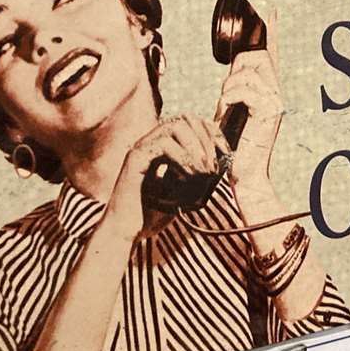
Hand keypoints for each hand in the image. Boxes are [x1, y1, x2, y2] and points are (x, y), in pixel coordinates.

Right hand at [105, 116, 221, 240]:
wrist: (124, 233)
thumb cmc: (152, 214)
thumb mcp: (185, 192)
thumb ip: (201, 176)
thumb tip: (225, 166)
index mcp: (163, 146)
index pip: (193, 123)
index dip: (213, 133)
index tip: (226, 154)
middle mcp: (151, 141)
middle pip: (186, 117)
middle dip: (207, 138)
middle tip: (213, 167)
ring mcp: (142, 147)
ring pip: (176, 125)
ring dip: (197, 147)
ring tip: (204, 173)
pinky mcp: (135, 157)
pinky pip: (163, 144)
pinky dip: (183, 157)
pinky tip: (189, 176)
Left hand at [217, 8, 283, 191]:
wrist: (243, 172)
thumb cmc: (235, 145)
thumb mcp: (231, 109)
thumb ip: (235, 88)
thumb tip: (232, 71)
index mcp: (268, 89)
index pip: (271, 54)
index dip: (271, 32)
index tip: (271, 11)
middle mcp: (277, 92)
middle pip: (257, 58)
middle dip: (237, 69)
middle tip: (227, 94)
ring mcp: (276, 100)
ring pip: (249, 72)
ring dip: (230, 86)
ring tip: (225, 105)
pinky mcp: (271, 111)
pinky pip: (246, 89)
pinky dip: (231, 96)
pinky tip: (228, 108)